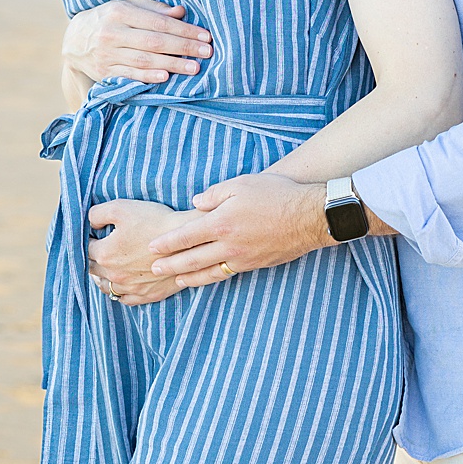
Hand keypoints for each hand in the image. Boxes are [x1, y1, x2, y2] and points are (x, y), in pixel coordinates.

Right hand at [64, 0, 212, 85]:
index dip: (184, 30)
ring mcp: (106, 54)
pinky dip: (148, 77)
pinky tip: (165, 77)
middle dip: (183, 47)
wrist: (74, 39)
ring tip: (194, 68)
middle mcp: (111, 33)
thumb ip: (154, 9)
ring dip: (171, 64)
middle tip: (206, 52)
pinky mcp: (103, 71)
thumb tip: (181, 12)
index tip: (205, 36)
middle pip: (154, 42)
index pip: (158, 22)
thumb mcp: (128, 6)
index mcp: (119, 12)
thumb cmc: (110, 19)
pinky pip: (129, 75)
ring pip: (143, 60)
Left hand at [87, 198, 191, 305]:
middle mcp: (114, 274)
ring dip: (103, 277)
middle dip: (95, 257)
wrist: (191, 239)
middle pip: (93, 268)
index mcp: (105, 253)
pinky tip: (123, 283)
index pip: (86, 247)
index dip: (89, 238)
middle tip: (101, 247)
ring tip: (110, 267)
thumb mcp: (121, 207)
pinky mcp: (147, 294)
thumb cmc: (157, 220)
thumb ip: (97, 214)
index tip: (96, 233)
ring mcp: (131, 288)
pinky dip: (120, 292)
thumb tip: (89, 223)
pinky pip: (125, 299)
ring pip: (106, 287)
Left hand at [147, 173, 330, 287]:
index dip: (165, 243)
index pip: (184, 236)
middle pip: (191, 258)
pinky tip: (206, 277)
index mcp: (220, 223)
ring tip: (175, 279)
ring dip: (188, 276)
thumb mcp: (242, 184)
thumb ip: (214, 194)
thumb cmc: (278, 194)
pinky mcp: (256, 264)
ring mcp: (242, 258)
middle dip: (169, 264)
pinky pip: (227, 274)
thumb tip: (196, 203)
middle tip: (152, 269)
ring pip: (208, 272)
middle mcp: (228, 245)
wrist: (312, 217)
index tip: (151, 247)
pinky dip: (211, 278)